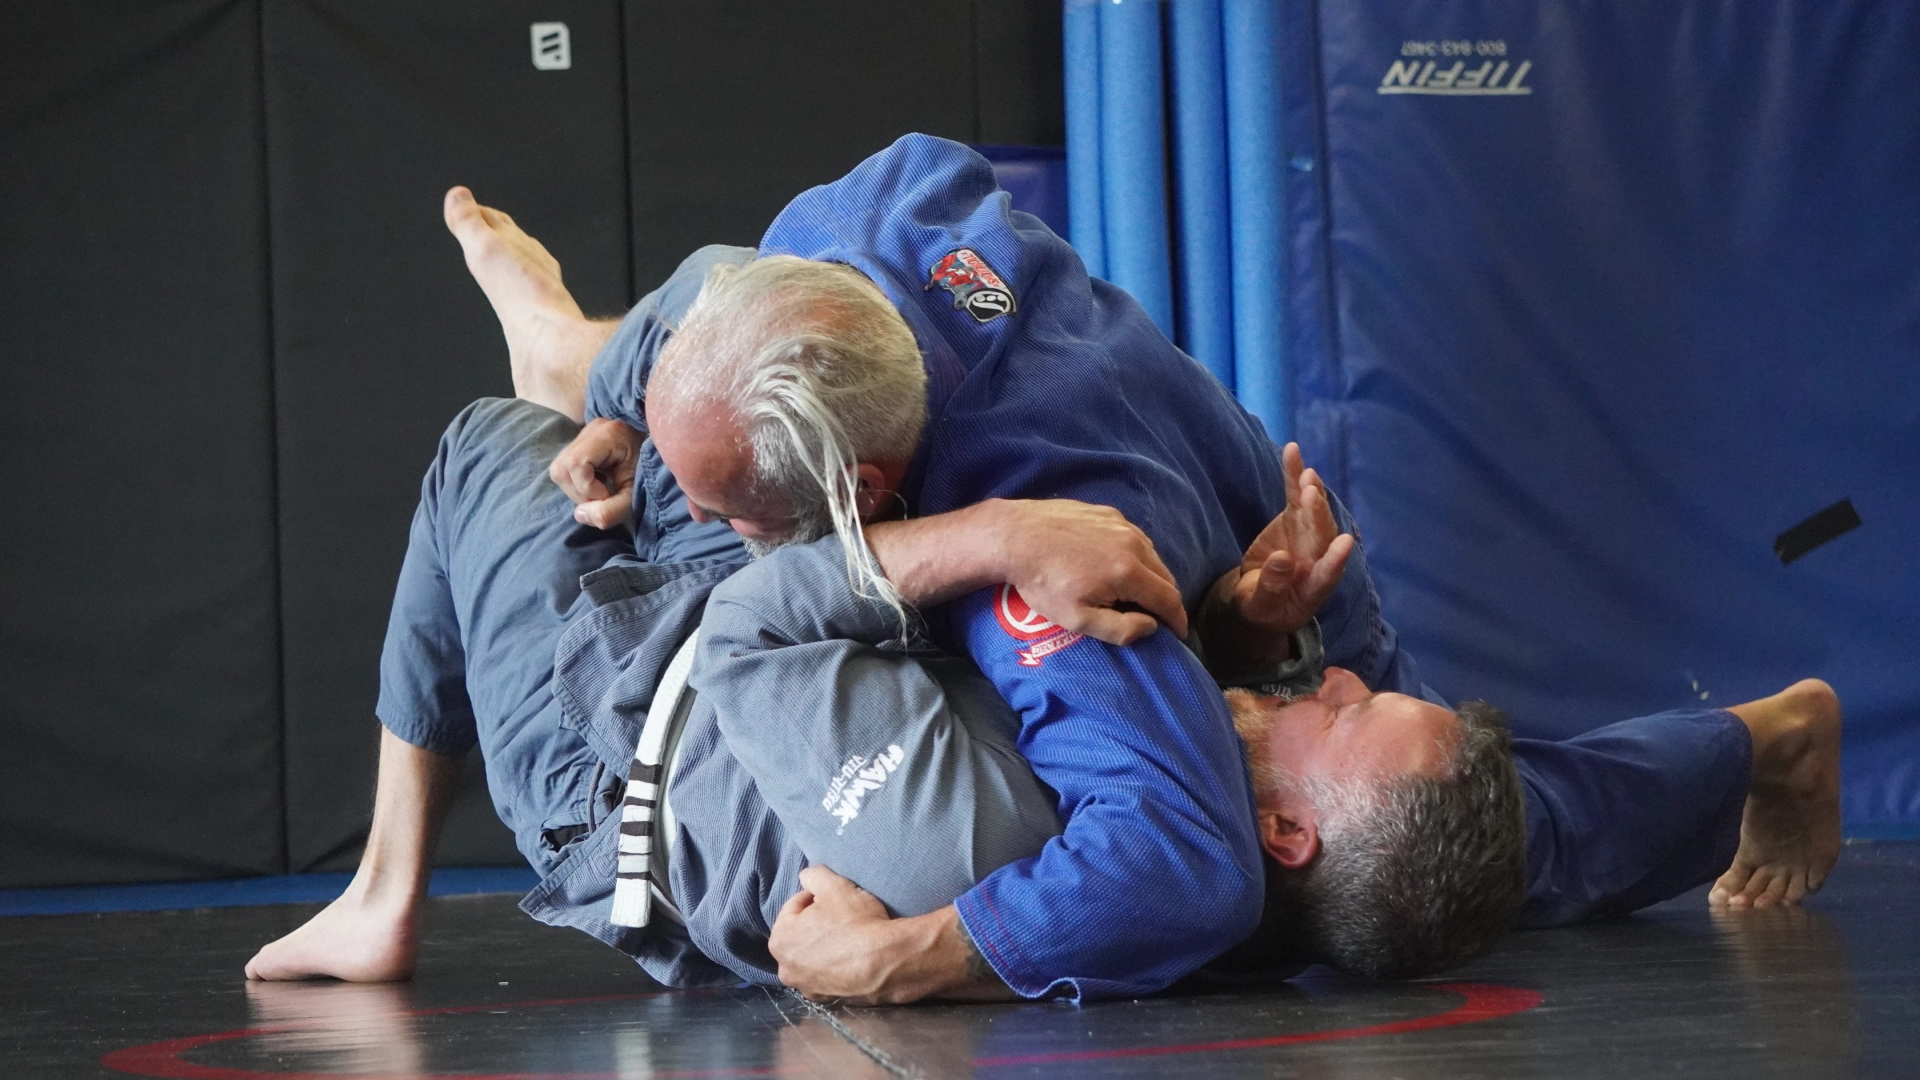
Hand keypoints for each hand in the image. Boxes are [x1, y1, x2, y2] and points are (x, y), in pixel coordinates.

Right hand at [549, 418, 642, 528]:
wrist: (665, 450)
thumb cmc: (653, 470)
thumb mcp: (636, 492)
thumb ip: (611, 510)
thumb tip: (580, 515)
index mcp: (607, 434)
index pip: (576, 463)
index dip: (588, 488)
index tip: (610, 495)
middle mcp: (591, 430)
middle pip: (562, 469)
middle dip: (580, 493)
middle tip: (605, 497)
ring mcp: (585, 434)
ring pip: (560, 470)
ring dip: (578, 490)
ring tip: (603, 491)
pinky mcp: (582, 444)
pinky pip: (567, 469)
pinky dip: (580, 483)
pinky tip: (600, 483)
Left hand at [768, 867, 998, 1004]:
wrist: (887, 963)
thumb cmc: (856, 922)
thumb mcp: (833, 885)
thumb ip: (813, 875)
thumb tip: (807, 877)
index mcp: (780, 940)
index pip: (793, 907)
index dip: (814, 897)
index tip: (833, 897)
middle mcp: (787, 969)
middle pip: (801, 935)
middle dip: (816, 923)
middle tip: (841, 914)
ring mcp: (808, 988)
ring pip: (813, 957)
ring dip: (825, 945)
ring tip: (849, 935)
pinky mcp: (829, 999)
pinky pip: (829, 975)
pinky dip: (837, 966)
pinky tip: (854, 956)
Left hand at [987, 499, 1187, 644]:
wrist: (1013, 537)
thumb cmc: (1042, 582)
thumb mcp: (1077, 619)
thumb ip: (1120, 629)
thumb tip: (1151, 626)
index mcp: (1129, 571)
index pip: (1170, 599)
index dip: (1178, 620)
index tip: (1180, 634)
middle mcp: (1133, 543)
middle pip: (1165, 576)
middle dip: (1166, 600)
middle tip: (1158, 617)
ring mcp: (1121, 523)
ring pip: (1151, 554)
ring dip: (1152, 576)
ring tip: (1138, 594)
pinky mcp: (1107, 513)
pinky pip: (1133, 538)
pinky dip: (1136, 556)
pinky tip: (1118, 566)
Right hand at [1199, 444, 1352, 672]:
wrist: (1257, 595)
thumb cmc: (1261, 608)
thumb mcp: (1258, 606)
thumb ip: (1271, 587)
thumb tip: (1282, 558)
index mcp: (1312, 587)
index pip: (1328, 573)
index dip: (1336, 559)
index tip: (1344, 543)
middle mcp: (1317, 558)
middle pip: (1322, 536)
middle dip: (1319, 515)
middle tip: (1311, 495)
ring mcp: (1308, 535)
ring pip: (1314, 511)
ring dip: (1312, 492)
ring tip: (1306, 474)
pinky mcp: (1295, 518)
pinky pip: (1297, 494)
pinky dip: (1295, 473)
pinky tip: (1292, 450)